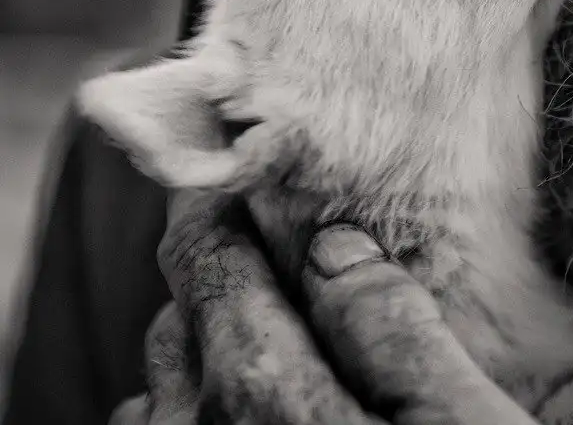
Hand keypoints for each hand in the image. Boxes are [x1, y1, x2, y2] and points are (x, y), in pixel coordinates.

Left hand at [110, 189, 538, 423]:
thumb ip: (393, 332)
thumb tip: (336, 250)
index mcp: (267, 401)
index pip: (217, 268)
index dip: (225, 219)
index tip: (239, 188)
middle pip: (185, 322)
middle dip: (214, 277)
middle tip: (256, 252)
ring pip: (161, 384)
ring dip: (196, 343)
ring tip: (246, 324)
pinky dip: (178, 407)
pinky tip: (226, 409)